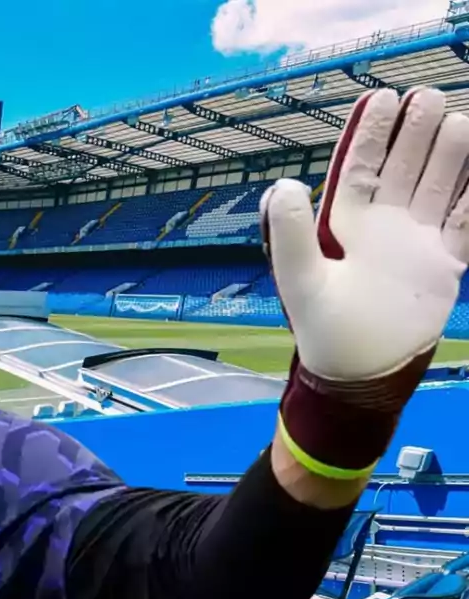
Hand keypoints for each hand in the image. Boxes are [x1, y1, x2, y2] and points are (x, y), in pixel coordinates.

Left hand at [261, 87, 468, 478]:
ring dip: (448, 154)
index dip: (371, 133)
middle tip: (428, 94)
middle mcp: (384, 225)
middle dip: (415, 131)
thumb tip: (281, 186)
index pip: (361, 167)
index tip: (381, 96)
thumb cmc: (323, 329)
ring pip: (437, 185)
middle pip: (404, 166)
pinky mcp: (446, 263)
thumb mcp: (301, 279)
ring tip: (458, 119)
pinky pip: (466, 221)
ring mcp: (417, 241)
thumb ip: (288, 235)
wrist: (360, 371)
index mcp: (346, 224)